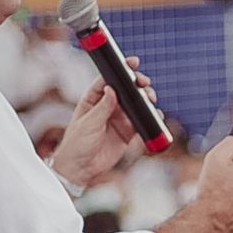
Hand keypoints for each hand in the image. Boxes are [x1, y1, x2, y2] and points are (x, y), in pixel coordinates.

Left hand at [50, 57, 157, 187]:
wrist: (80, 169)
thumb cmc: (76, 144)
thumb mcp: (88, 123)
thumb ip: (102, 107)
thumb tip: (112, 89)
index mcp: (93, 100)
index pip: (108, 80)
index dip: (120, 70)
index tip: (132, 63)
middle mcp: (107, 107)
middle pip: (126, 90)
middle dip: (137, 84)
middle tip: (145, 83)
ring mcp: (118, 119)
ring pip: (136, 104)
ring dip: (146, 100)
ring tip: (151, 99)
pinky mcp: (127, 133)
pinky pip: (142, 122)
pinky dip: (151, 118)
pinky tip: (156, 115)